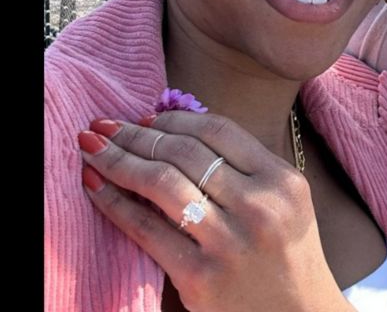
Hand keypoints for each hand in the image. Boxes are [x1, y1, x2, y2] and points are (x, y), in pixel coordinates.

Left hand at [78, 113, 354, 311]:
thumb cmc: (284, 252)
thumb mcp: (282, 200)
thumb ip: (243, 165)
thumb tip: (173, 129)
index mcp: (281, 181)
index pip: (220, 130)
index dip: (176, 119)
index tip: (147, 117)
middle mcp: (259, 207)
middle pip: (186, 153)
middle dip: (137, 134)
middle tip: (107, 125)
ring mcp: (229, 244)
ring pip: (162, 184)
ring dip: (119, 160)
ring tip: (93, 147)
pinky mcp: (200, 279)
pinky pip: (147, 230)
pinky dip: (115, 204)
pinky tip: (95, 187)